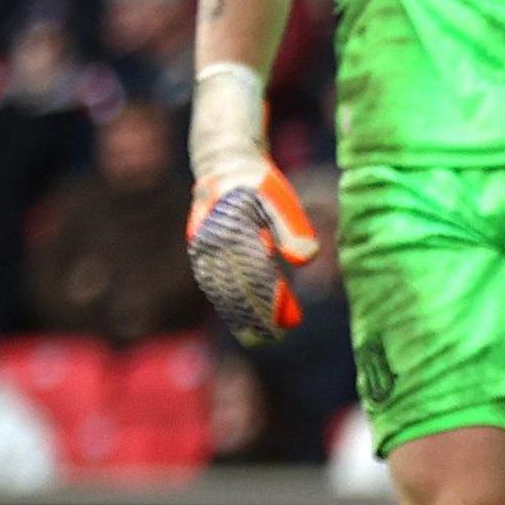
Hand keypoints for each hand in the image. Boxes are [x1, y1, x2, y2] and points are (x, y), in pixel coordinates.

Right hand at [186, 165, 318, 346]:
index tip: (289, 324)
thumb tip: (304, 260)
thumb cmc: (258, 185)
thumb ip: (290, 229)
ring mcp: (202, 249)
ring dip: (240, 315)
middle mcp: (212, 243)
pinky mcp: (201, 253)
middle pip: (236, 288)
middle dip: (257, 315)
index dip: (272, 302)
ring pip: (222, 290)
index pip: (255, 276)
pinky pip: (214, 284)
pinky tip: (245, 319)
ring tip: (263, 336)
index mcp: (232, 230)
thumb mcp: (278, 199)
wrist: (224, 166)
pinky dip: (228, 303)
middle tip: (278, 337)